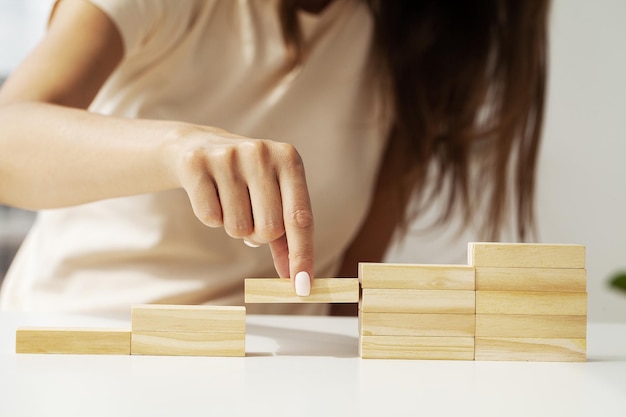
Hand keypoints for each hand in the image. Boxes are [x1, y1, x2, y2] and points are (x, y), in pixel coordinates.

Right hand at [168, 124, 313, 295]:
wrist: (199, 147)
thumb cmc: (247, 181)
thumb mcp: (274, 199)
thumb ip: (287, 239)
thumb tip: (295, 279)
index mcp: (289, 159)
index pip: (300, 218)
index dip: (302, 255)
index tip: (302, 288)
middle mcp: (261, 153)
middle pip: (269, 229)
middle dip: (259, 236)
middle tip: (251, 217)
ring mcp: (228, 156)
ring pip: (238, 227)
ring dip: (235, 227)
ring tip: (231, 201)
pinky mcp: (197, 165)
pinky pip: (210, 218)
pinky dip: (212, 218)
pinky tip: (212, 195)